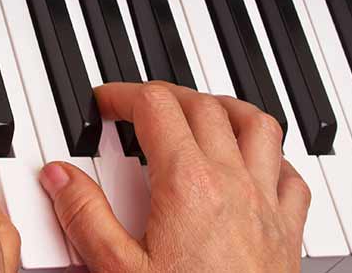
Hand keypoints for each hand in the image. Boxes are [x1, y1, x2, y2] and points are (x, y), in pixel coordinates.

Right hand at [39, 82, 309, 272]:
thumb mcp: (116, 271)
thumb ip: (85, 217)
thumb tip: (60, 177)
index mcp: (187, 184)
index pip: (156, 108)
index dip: (124, 95)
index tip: (105, 104)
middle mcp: (233, 183)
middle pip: (204, 107)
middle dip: (167, 95)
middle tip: (138, 106)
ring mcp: (267, 205)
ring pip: (257, 126)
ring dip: (225, 109)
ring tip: (200, 111)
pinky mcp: (287, 233)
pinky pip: (291, 175)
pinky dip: (271, 157)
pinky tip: (256, 166)